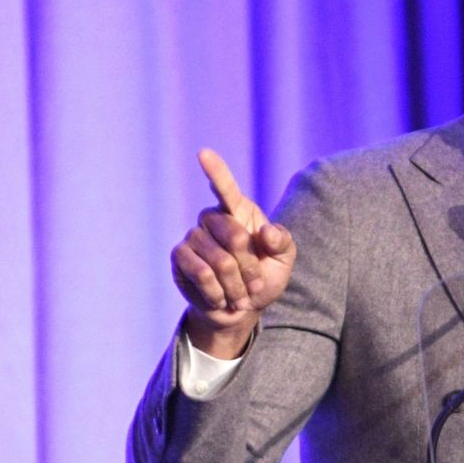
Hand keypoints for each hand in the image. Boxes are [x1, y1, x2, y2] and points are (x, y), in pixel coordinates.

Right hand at [171, 149, 296, 357]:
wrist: (242, 308)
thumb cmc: (264, 277)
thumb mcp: (284, 260)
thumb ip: (282, 243)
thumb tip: (266, 232)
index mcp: (240, 211)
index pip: (226, 188)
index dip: (215, 171)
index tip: (204, 153)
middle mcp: (213, 218)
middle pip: (233, 236)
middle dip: (249, 266)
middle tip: (254, 285)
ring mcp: (193, 236)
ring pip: (218, 260)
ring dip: (236, 285)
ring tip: (240, 295)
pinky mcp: (180, 257)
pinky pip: (202, 274)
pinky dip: (218, 292)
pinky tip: (221, 297)